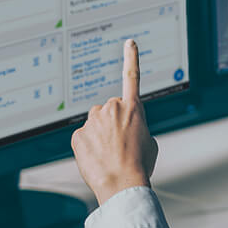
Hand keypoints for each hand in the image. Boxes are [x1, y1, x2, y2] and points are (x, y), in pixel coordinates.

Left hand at [71, 40, 158, 204]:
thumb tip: (122, 129)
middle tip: (121, 144)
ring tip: (110, 154)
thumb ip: (136, 126)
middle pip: (110, 109)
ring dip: (101, 134)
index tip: (129, 43)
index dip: (131, 58)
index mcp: (133, 109)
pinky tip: (98, 158)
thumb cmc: (139, 165)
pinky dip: (89, 146)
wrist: (122, 183)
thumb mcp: (149, 142)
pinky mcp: (78, 135)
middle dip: (114, 122)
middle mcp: (111, 108)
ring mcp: (92, 121)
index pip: (132, 77)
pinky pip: (83, 137)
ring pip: (96, 123)